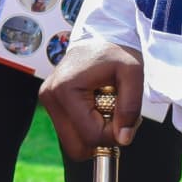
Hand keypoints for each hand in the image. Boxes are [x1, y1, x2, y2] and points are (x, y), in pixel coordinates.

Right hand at [42, 36, 145, 158]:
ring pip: (72, 143)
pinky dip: (87, 127)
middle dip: (102, 138)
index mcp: (66, 89)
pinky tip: (97, 108)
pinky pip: (70, 132)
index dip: (116, 134)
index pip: (92, 136)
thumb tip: (123, 139)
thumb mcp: (133, 74)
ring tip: (107, 108)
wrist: (99, 34)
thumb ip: (130, 108)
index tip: (128, 118)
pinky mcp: (51, 102)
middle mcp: (50, 96)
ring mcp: (48, 100)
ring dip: (95, 133)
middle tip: (117, 116)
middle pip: (76, 146)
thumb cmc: (116, 51)